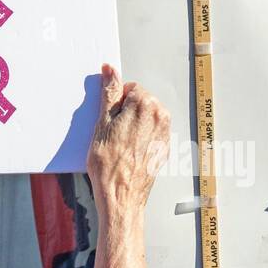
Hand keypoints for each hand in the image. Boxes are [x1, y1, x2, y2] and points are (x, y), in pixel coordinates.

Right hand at [86, 65, 169, 217]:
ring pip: (146, 117)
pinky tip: (128, 151)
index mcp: (146, 105)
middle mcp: (160, 117)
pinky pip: (151, 133)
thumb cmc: (110, 166)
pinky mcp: (164, 148)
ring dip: (133, 124)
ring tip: (120, 143)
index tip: (109, 117)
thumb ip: (109, 93)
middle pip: (141, 101)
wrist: (121, 196)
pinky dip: (140, 137)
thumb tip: (110, 72)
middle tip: (112, 132)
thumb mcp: (102, 123)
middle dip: (126, 111)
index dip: (116, 102)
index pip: (131, 88)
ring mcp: (165, 133)